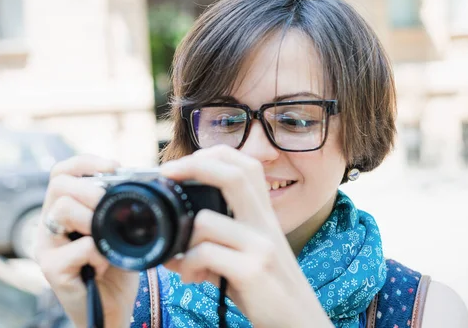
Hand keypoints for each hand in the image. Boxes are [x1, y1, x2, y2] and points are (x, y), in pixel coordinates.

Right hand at [35, 155, 138, 327]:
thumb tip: (139, 179)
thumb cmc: (114, 267)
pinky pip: (78, 248)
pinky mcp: (53, 270)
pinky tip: (105, 263)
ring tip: (107, 236)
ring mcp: (47, 248)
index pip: (62, 172)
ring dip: (93, 217)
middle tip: (110, 204)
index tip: (114, 167)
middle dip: (91, 189)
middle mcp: (49, 225)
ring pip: (62, 210)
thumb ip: (119, 207)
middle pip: (59, 185)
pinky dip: (99, 251)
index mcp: (63, 210)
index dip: (86, 162)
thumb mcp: (119, 230)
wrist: (110, 309)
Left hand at [161, 145, 332, 327]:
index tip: (180, 165)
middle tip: (168, 175)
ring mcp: (261, 245)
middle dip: (195, 165)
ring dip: (185, 243)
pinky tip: (194, 279)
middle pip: (235, 174)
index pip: (245, 165)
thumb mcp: (245, 258)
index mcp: (263, 214)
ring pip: (206, 220)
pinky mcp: (253, 270)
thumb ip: (214, 247)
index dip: (212, 155)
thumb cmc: (267, 290)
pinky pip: (205, 253)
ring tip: (186, 265)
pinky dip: (189, 266)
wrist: (299, 322)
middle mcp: (265, 223)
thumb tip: (172, 252)